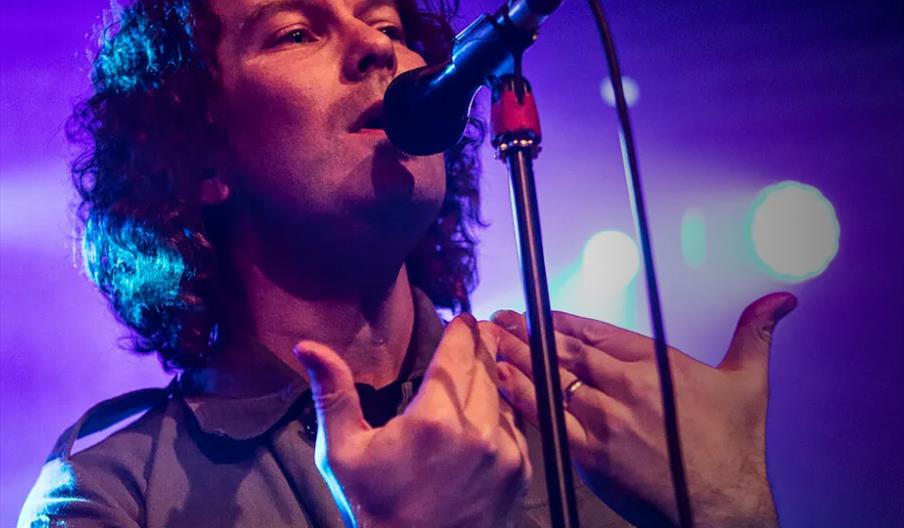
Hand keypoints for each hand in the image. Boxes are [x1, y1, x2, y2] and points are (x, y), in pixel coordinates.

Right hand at [294, 314, 530, 527]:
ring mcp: (506, 453)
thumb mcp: (343, 454)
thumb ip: (333, 394)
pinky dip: (503, 414)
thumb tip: (307, 346)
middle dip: (482, 345)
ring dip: (495, 377)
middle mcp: (479, 431)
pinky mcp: (521, 472)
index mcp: (434, 420)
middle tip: (479, 328)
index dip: (462, 329)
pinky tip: (487, 413)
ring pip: (504, 395)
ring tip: (483, 365)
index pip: (458, 353)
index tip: (463, 317)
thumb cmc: (376, 509)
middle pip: (487, 367)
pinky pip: (516, 427)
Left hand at [492, 293, 796, 526]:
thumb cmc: (735, 450)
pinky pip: (550, 418)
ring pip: (553, 378)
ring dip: (519, 357)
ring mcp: (608, 419)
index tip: (538, 312)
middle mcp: (628, 385)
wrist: (724, 508)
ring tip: (491, 340)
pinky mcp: (594, 453)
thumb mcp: (750, 382)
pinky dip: (525, 396)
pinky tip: (504, 381)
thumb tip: (781, 301)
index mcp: (658, 363)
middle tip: (501, 317)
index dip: (562, 321)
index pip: (597, 332)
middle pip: (567, 350)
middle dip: (529, 331)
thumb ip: (754, 334)